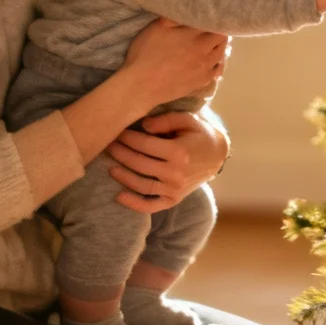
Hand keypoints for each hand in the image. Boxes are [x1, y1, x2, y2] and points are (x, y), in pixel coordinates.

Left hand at [106, 111, 228, 213]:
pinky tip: (119, 196)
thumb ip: (165, 120)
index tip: (116, 131)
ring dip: (123, 176)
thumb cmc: (199, 134)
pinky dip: (134, 204)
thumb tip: (143, 126)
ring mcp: (175, 189)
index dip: (127, 137)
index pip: (144, 144)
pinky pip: (151, 205)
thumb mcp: (187, 119)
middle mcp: (176, 173)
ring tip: (110, 166)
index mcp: (179, 152)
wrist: (217, 156)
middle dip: (120, 153)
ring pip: (141, 185)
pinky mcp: (174, 199)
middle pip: (139, 164)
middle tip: (108, 145)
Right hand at [122, 18, 228, 109]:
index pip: (216, 24)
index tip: (212, 17)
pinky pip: (217, 71)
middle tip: (214, 28)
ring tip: (214, 43)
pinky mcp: (201, 82)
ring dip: (220, 47)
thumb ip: (175, 17)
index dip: (215, 19)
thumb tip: (189, 10)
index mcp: (195, 35)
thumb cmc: (146, 54)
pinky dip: (217, 64)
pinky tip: (212, 62)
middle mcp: (204, 51)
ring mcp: (204, 68)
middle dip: (220, 32)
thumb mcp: (157, 27)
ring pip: (221, 54)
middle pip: (222, 39)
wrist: (142, 85)